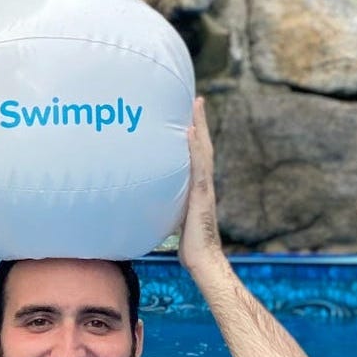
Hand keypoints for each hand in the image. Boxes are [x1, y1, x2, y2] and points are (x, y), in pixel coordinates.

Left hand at [179, 97, 223, 269]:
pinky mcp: (201, 194)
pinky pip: (198, 167)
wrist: (202, 258)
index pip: (197, 154)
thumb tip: (152, 199)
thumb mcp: (174, 215)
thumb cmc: (188, 242)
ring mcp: (204, 187)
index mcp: (198, 186)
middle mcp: (203, 182)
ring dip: (199, 127)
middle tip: (196, 99)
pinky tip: (189, 132)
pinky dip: (195, 148)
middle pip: (203, 146)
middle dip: (200, 122)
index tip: (191, 114)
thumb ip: (168, 203)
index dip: (196, 134)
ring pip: (203, 151)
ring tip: (195, 105)